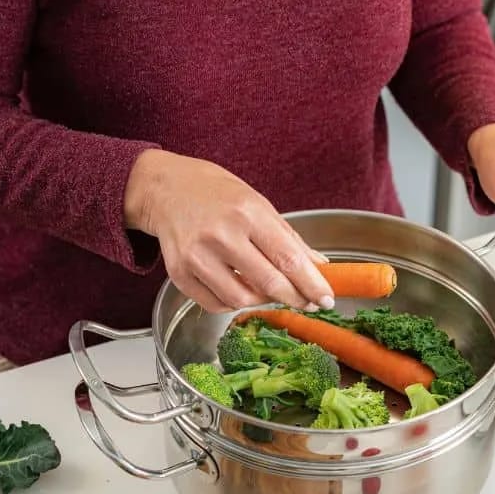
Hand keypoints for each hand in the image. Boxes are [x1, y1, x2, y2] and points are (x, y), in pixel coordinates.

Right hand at [123, 149, 335, 313]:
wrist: (167, 189)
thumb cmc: (218, 194)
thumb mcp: (259, 204)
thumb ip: (288, 238)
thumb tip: (319, 267)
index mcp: (247, 213)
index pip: (287, 258)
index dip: (310, 283)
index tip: (326, 299)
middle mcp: (220, 235)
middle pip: (268, 283)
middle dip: (295, 298)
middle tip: (308, 303)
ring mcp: (196, 256)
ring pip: (240, 300)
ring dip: (263, 302)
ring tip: (271, 291)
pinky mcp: (178, 274)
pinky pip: (214, 304)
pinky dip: (233, 303)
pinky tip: (242, 290)